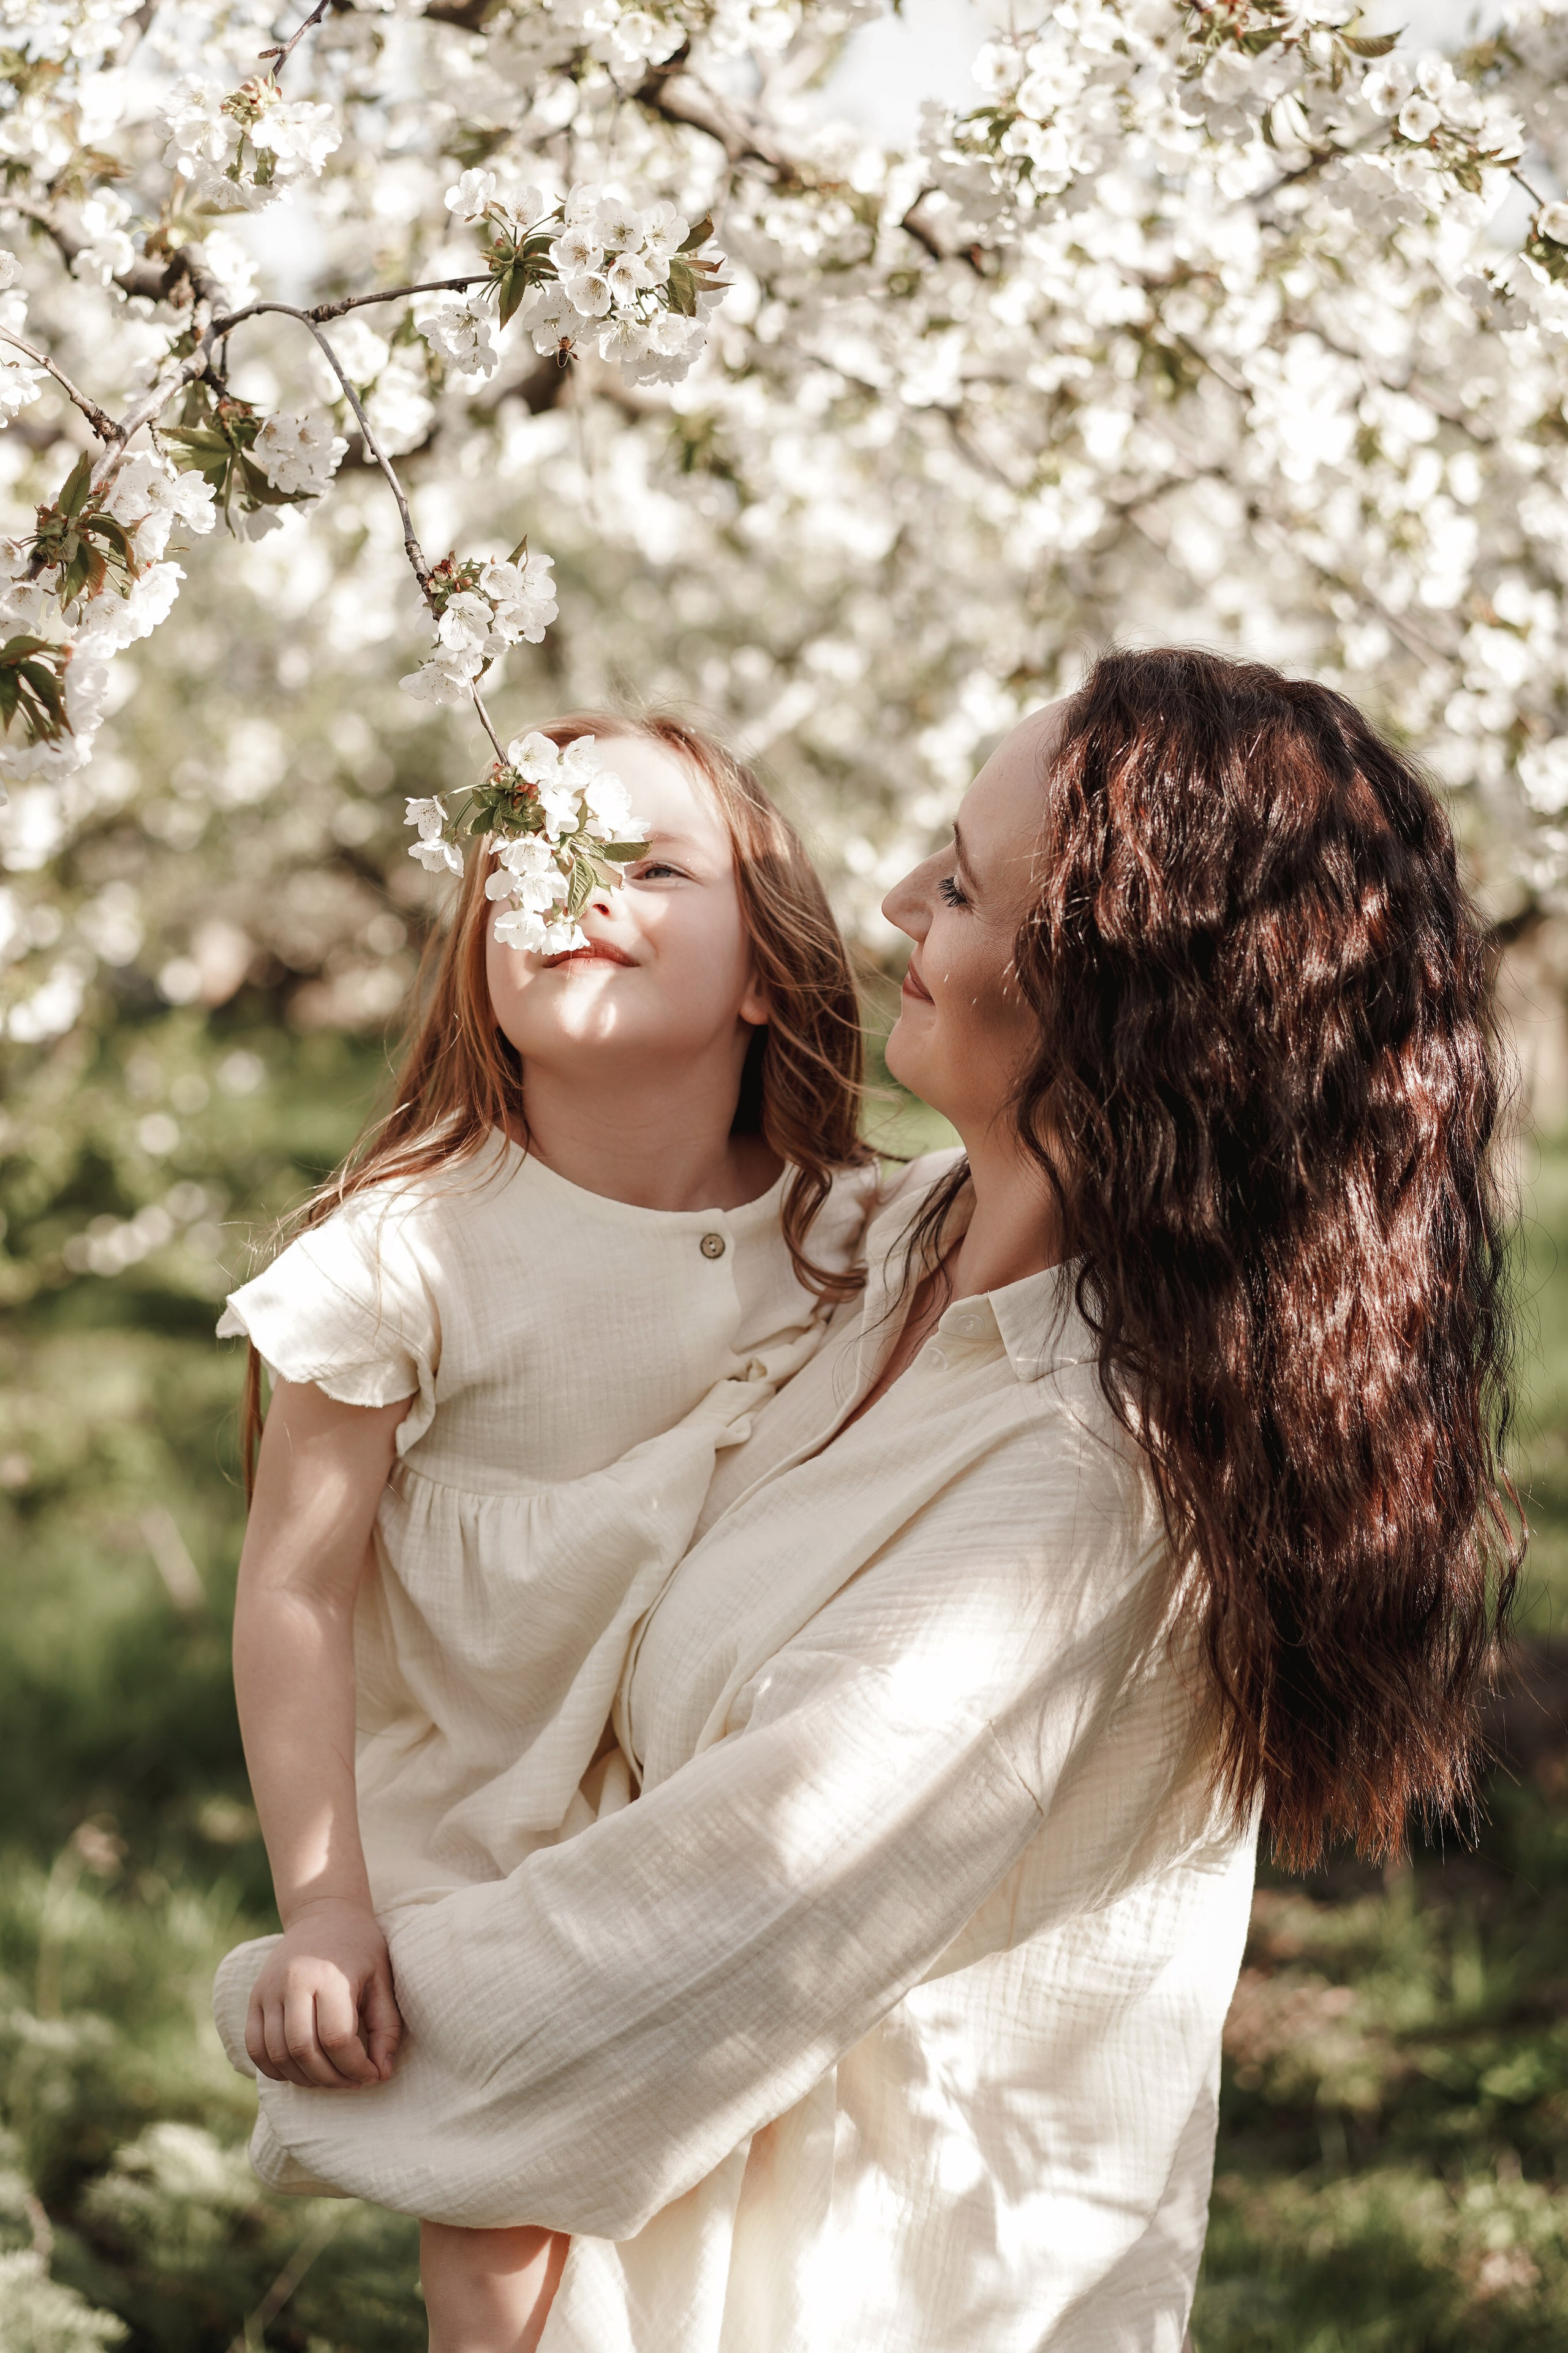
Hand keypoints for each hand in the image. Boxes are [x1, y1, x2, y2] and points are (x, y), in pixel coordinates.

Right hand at [244, 1899, 402, 2088]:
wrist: (324, 1914)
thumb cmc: (360, 1949)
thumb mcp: (383, 1979)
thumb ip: (386, 2027)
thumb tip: (382, 2073)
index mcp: (329, 1975)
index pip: (337, 2039)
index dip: (356, 2067)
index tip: (372, 2074)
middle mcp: (293, 1982)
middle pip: (303, 2051)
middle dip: (330, 2079)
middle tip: (352, 2082)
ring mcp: (268, 1990)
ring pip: (277, 2054)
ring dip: (304, 2079)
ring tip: (329, 2078)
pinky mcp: (254, 1998)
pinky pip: (255, 2048)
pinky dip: (275, 2069)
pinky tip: (299, 2071)